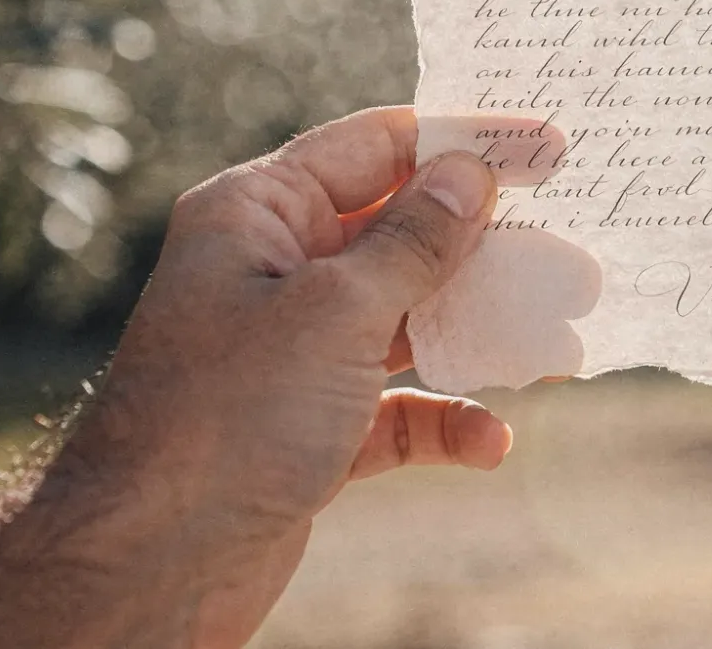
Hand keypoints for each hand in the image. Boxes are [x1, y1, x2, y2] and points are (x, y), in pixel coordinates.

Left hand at [50, 108, 511, 647]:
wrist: (149, 568)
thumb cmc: (224, 419)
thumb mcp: (336, 312)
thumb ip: (413, 241)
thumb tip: (469, 174)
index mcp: (257, 215)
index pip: (373, 147)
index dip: (460, 142)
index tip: (544, 147)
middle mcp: (272, 273)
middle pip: (399, 233)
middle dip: (481, 249)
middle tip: (563, 255)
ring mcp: (291, 353)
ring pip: (405, 321)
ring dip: (475, 336)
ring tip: (549, 348)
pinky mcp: (308, 427)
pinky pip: (395, 407)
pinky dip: (444, 419)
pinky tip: (488, 441)